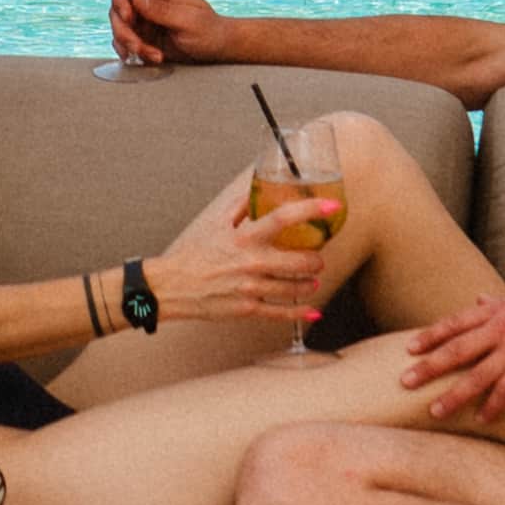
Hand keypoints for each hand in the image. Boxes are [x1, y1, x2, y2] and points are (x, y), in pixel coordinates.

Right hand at [109, 0, 226, 73]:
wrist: (219, 48)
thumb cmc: (209, 29)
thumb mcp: (187, 19)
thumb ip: (160, 9)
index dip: (121, 2)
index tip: (128, 18)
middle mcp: (148, 5)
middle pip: (118, 12)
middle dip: (124, 31)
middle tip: (137, 46)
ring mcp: (146, 22)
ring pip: (121, 30)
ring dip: (130, 45)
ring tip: (153, 56)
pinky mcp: (146, 39)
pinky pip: (127, 44)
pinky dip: (132, 53)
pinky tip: (148, 59)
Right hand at [150, 181, 339, 330]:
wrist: (172, 286)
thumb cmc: (194, 254)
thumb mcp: (215, 223)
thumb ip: (240, 206)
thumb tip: (258, 191)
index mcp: (245, 238)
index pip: (285, 218)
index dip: (312, 210)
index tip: (332, 206)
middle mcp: (252, 263)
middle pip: (300, 261)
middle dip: (316, 260)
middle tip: (317, 259)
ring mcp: (251, 288)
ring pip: (295, 288)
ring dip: (309, 284)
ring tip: (312, 281)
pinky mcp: (248, 309)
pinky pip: (281, 313)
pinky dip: (300, 313)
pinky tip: (312, 312)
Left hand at [398, 285, 504, 423]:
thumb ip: (499, 303)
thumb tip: (477, 297)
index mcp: (499, 310)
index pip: (456, 322)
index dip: (430, 336)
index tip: (409, 348)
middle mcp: (503, 327)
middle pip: (457, 349)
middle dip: (429, 366)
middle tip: (404, 381)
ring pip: (476, 375)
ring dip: (453, 395)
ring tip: (434, 411)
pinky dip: (493, 407)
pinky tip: (482, 420)